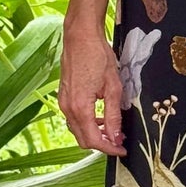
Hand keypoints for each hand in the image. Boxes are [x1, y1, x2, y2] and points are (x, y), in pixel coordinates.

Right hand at [58, 25, 126, 155]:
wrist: (80, 36)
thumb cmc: (98, 56)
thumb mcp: (113, 87)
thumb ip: (113, 115)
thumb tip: (115, 137)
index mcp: (80, 107)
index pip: (93, 140)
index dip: (109, 148)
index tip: (122, 149)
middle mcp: (68, 108)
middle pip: (83, 139)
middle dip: (102, 144)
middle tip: (119, 141)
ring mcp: (63, 102)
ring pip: (77, 130)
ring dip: (94, 134)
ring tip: (112, 130)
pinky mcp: (64, 96)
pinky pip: (74, 118)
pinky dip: (87, 124)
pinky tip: (100, 117)